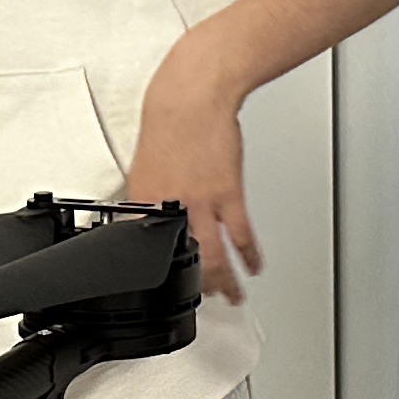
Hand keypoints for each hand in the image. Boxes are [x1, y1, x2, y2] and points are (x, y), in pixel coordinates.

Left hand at [121, 49, 257, 301]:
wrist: (193, 97)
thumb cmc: (169, 121)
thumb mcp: (144, 164)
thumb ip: (148, 196)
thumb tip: (147, 214)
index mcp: (145, 201)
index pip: (145, 250)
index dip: (153, 274)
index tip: (161, 287)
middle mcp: (173, 206)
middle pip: (184, 260)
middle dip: (196, 287)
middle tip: (204, 301)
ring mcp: (202, 203)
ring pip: (213, 256)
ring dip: (224, 282)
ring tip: (232, 297)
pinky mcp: (228, 194)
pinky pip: (241, 235)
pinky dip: (249, 255)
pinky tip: (253, 266)